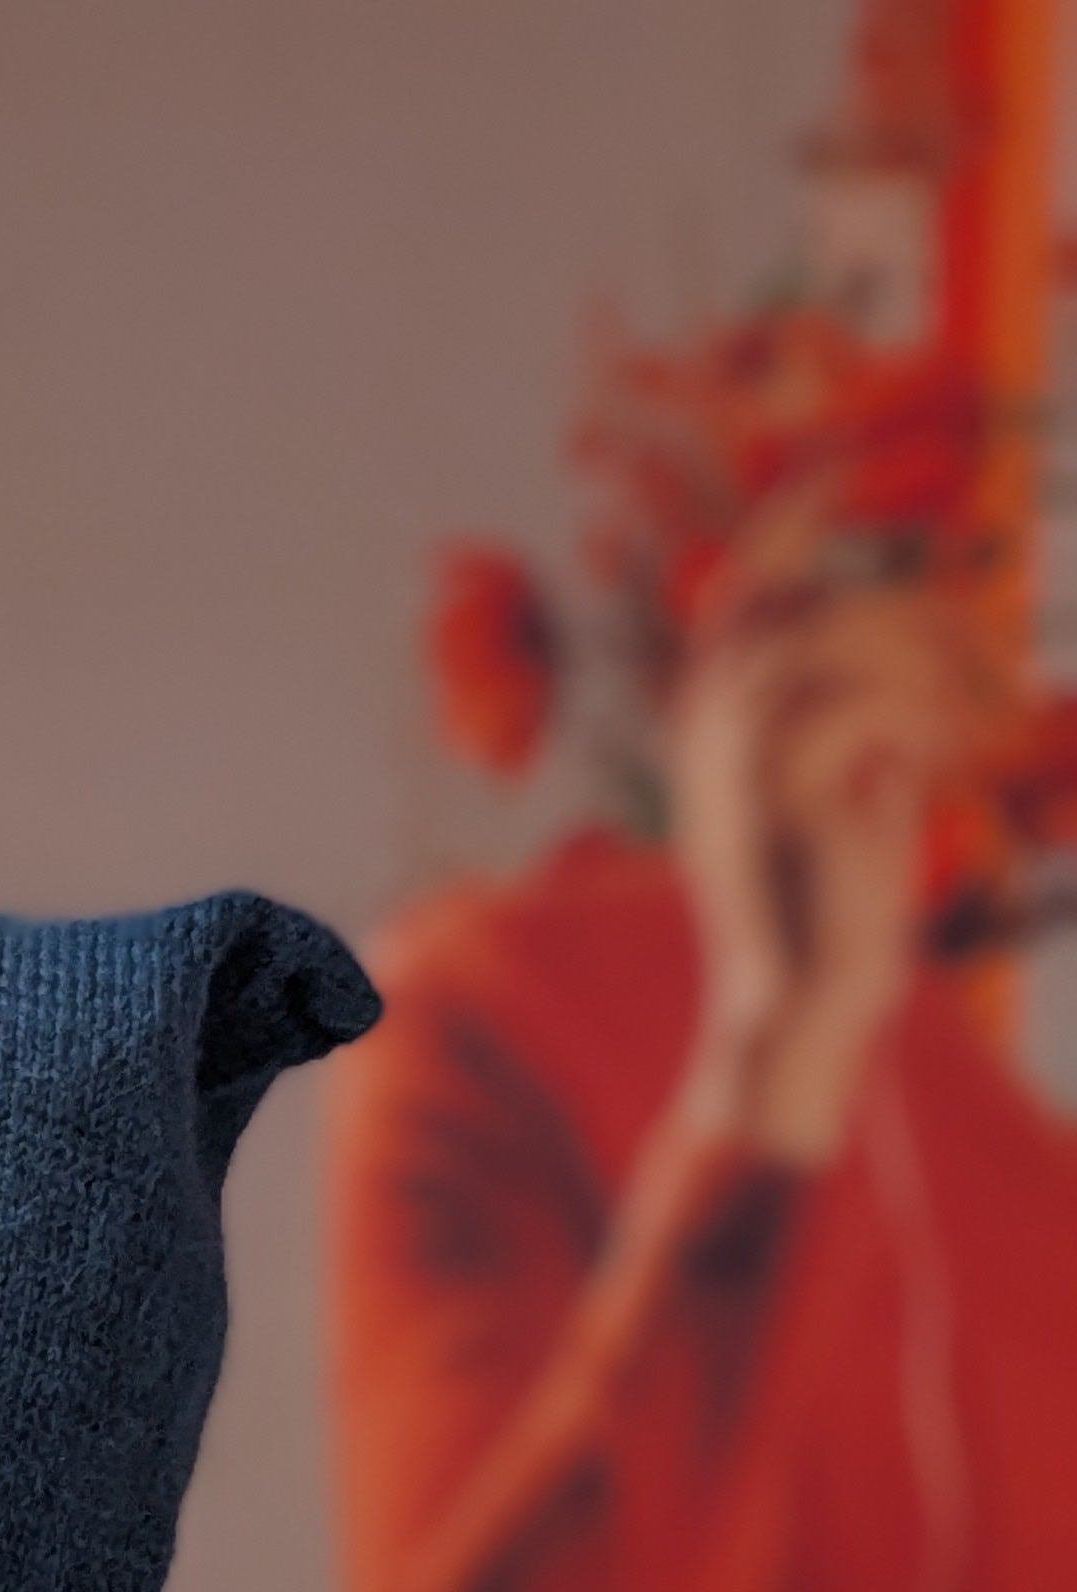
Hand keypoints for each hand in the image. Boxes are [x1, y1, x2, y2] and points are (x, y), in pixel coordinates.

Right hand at [664, 516, 997, 1164]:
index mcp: (714, 724)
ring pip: (849, 631)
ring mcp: (737, 752)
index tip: (839, 466)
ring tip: (981, 730)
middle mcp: (709, 726)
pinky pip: (871, 696)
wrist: (801, 1011)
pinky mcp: (780, 783)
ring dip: (938, 668)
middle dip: (925, 620)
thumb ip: (867, 710)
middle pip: (822, 600)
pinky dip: (930, 717)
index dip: (790, 518)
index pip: (744, 589)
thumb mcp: (853, 788)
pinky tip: (952, 764)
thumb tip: (935, 637)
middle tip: (994, 683)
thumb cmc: (834, 911)